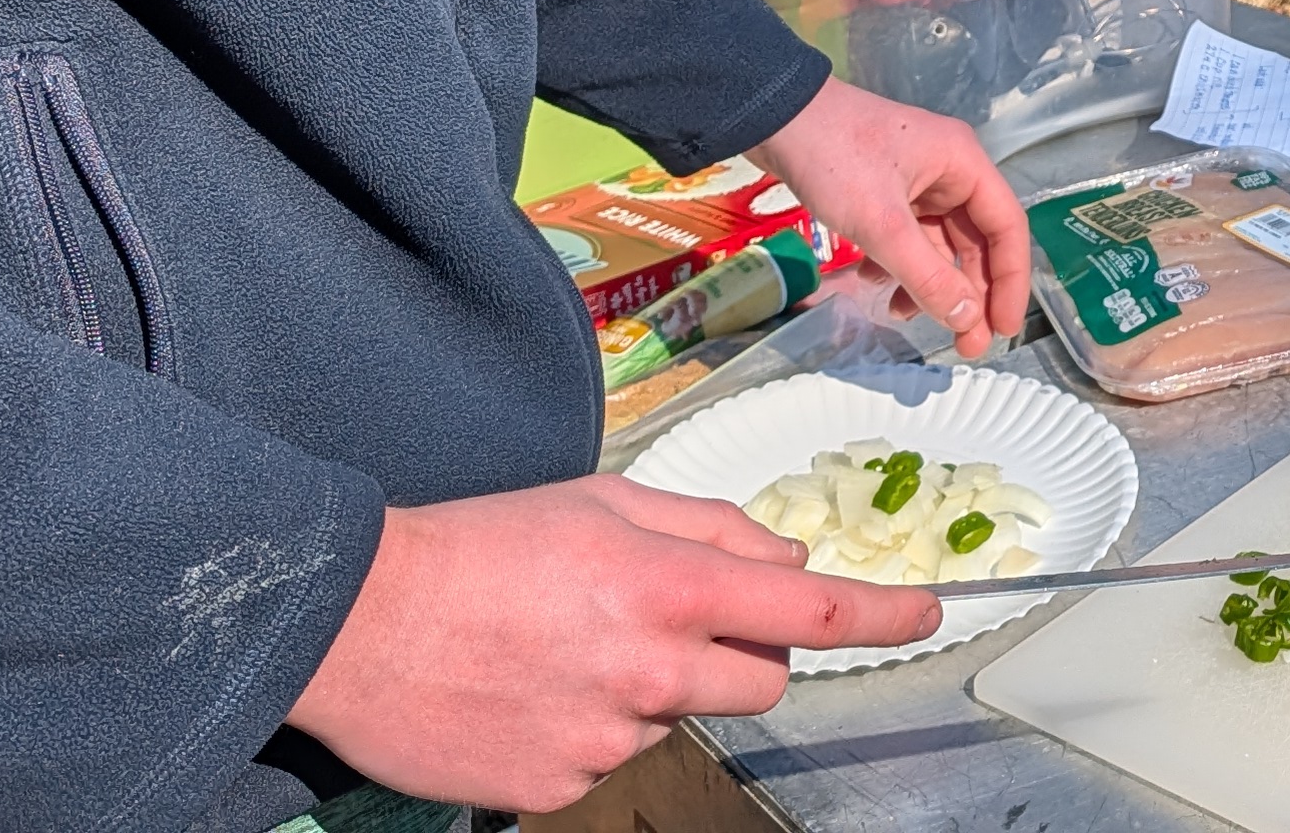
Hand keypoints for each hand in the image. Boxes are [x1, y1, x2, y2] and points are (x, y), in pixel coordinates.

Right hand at [288, 471, 942, 807]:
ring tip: (571, 645)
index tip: (929, 612)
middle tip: (669, 615)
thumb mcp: (605, 502)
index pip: (813, 609)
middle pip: (762, 679)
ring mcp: (606, 738)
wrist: (360, 619)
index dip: (884, 613)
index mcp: (671, 588)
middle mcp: (652, 670)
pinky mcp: (557, 787)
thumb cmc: (482, 546)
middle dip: (744, 648)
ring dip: (655, 685)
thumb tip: (782, 559)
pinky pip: (612, 757)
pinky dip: (591, 726)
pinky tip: (536, 688)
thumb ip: (709, 530)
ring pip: (680, 715)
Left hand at [759, 80, 1027, 358]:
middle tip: (964, 346)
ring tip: (904, 317)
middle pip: (974, 241)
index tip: (1003, 329)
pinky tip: (873, 284)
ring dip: (927, 283)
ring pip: (937, 244)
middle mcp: (948, 171)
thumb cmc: (834, 159)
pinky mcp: (886, 190)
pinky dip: (896, 265)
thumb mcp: (882, 224)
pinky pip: (906, 237)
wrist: (775, 117)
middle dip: (967, 294)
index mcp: (964, 164)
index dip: (1010, 282)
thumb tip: (968, 319)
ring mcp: (916, 181)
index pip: (1006, 228)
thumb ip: (928, 276)